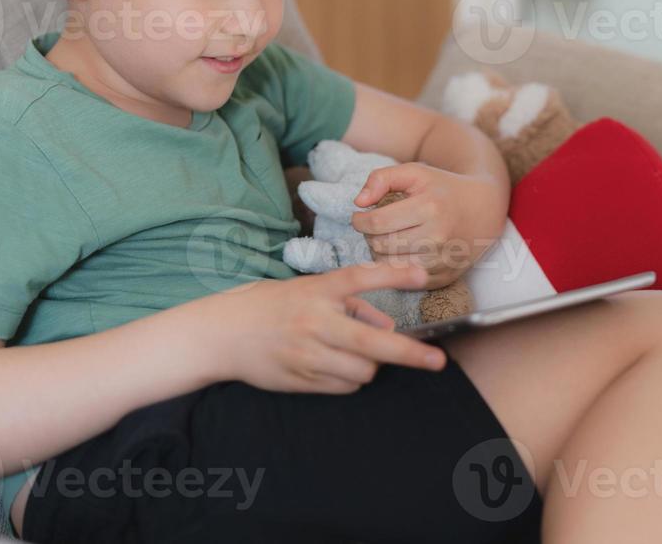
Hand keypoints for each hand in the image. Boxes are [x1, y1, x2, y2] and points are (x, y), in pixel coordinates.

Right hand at [202, 262, 447, 393]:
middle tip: (438, 361)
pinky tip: (333, 365)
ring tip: (353, 352)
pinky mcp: (302, 378)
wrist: (224, 334)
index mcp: (317, 291)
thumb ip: (351, 305)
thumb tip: (389, 326)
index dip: (393, 276)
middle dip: (409, 354)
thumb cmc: (272, 307)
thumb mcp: (309, 293)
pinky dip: (349, 378)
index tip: (422, 276)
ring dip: (370, 365)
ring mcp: (308, 353)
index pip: (360, 278)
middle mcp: (315, 321)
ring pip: (362, 370)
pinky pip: (344, 386)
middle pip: (372, 341)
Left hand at [351, 162, 505, 287]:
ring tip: (386, 236)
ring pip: (388, 265)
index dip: (359, 220)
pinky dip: (395, 266)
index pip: (377, 222)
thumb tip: (358, 202)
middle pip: (381, 245)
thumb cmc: (443, 189)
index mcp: (429, 208)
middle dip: (369, 235)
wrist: (484, 209)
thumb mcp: (414, 172)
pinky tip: (400, 251)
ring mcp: (442, 261)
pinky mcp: (443, 278)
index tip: (359, 216)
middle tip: (375, 226)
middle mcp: (437, 238)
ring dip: (379, 252)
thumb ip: (381, 178)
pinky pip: (404, 279)